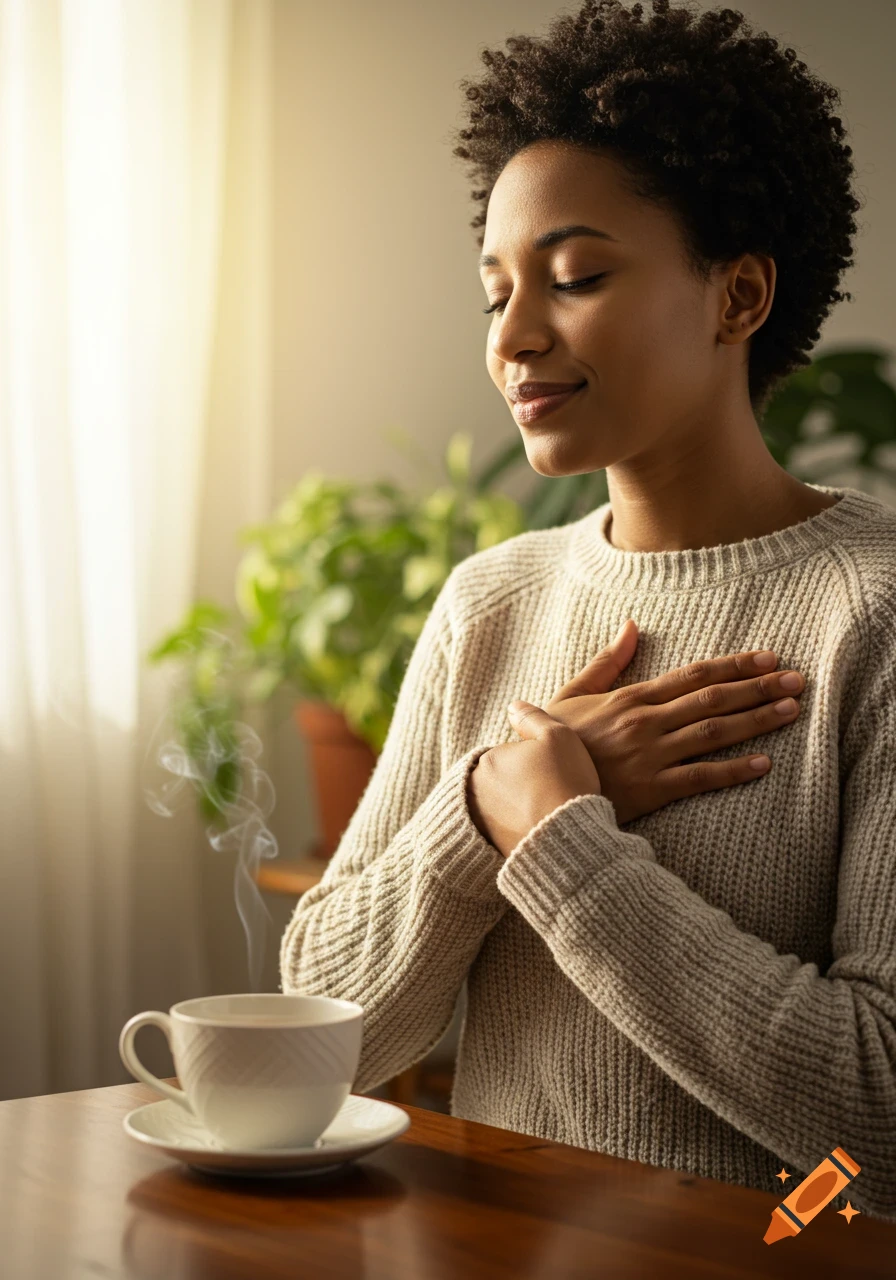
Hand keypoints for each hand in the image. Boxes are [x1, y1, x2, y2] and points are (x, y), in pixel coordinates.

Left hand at [466, 702, 600, 859]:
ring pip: (504, 804)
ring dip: (521, 805)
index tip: (553, 772)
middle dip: (524, 783)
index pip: (510, 754)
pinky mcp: (490, 844)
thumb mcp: (557, 735)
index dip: (536, 761)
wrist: (565, 838)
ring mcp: (480, 819)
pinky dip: (520, 826)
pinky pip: (505, 829)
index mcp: (488, 759)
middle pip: (504, 778)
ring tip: (550, 811)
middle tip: (552, 792)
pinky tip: (542, 828)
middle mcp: (475, 789)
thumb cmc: (564, 782)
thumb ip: (532, 717)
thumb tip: (513, 707)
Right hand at [545, 620, 804, 824]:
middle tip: (796, 679)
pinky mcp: (652, 789)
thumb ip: (607, 661)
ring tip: (791, 710)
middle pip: (712, 698)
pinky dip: (733, 770)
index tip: (768, 656)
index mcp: (631, 697)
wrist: (538, 788)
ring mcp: (650, 755)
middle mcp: (645, 721)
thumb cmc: (555, 743)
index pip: (693, 674)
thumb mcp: (574, 693)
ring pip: (713, 732)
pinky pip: (700, 777)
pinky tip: (763, 763)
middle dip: (758, 686)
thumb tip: (630, 625)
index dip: (734, 665)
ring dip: (756, 720)